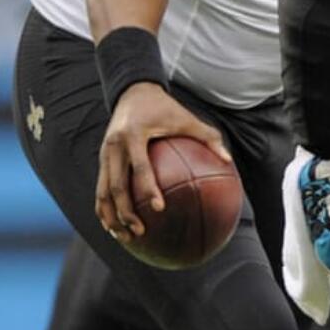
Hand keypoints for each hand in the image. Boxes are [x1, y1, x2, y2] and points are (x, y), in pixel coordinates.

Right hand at [95, 83, 231, 241]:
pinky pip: (101, 189)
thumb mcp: (187, 118)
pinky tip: (115, 227)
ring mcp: (104, 154)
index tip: (159, 209)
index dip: (148, 189)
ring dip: (111, 217)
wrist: (132, 92)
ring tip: (124, 238)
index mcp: (134, 135)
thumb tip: (228, 160)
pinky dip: (105, 209)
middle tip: (140, 231)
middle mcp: (115, 146)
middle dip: (126, 212)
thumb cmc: (165, 108)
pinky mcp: (101, 160)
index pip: (141, 167)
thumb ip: (208, 137)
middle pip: (116, 186)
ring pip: (102, 192)